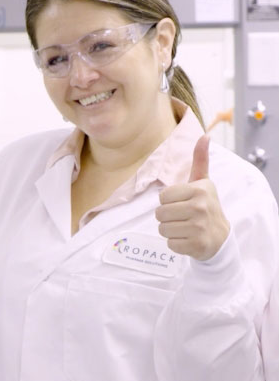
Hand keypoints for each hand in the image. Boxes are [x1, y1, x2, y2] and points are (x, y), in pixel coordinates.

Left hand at [155, 135, 229, 260]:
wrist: (220, 236)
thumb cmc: (206, 206)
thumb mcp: (203, 182)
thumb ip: (200, 160)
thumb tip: (204, 136)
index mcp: (199, 190)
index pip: (162, 196)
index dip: (168, 201)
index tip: (182, 203)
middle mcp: (199, 207)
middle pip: (159, 213)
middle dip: (167, 217)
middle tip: (182, 217)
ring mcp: (198, 227)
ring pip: (162, 229)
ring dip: (170, 230)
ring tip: (184, 227)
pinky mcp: (195, 245)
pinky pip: (169, 244)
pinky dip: (175, 243)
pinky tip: (187, 238)